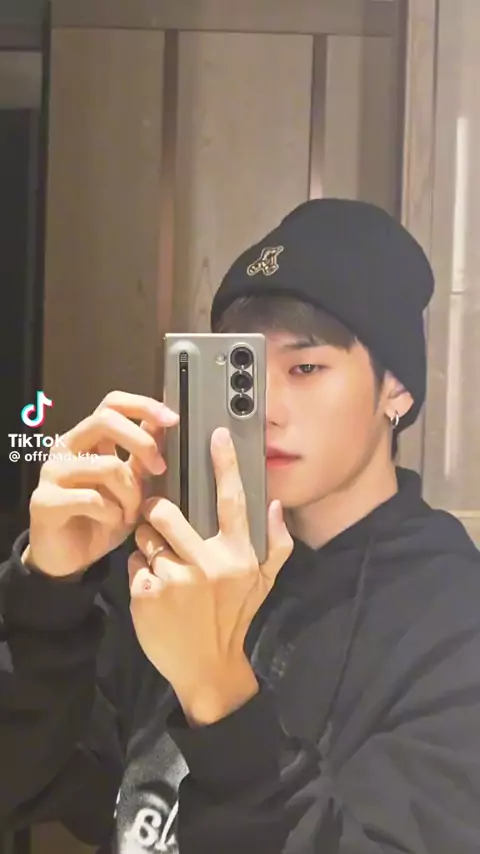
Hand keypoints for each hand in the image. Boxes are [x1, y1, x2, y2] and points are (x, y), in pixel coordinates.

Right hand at [25, 391, 178, 577]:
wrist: (70, 560)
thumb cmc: (100, 520)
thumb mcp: (131, 484)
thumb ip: (142, 454)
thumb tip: (163, 421)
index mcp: (87, 439)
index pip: (112, 403)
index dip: (143, 405)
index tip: (172, 419)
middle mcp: (66, 448)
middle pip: (105, 420)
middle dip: (142, 442)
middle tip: (161, 468)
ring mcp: (52, 473)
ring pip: (107, 465)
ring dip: (130, 492)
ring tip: (132, 512)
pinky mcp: (44, 501)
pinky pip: (92, 499)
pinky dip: (112, 514)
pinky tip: (112, 523)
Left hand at [129, 427, 292, 718]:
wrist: (207, 668)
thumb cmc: (234, 619)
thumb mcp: (263, 584)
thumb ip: (276, 544)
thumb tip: (275, 506)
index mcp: (239, 555)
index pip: (232, 500)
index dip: (224, 464)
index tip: (215, 434)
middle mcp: (209, 564)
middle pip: (166, 514)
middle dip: (155, 514)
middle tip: (157, 523)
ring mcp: (177, 580)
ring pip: (145, 539)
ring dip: (147, 546)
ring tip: (161, 565)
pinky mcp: (149, 595)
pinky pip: (133, 565)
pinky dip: (139, 572)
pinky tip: (154, 592)